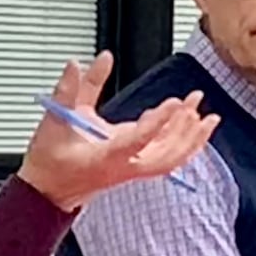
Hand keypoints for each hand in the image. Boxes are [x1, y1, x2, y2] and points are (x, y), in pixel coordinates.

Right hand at [16, 51, 219, 211]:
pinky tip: (191, 125)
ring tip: (206, 115)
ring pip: (172, 159)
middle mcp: (125, 166)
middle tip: (196, 103)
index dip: (158, 123)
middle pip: (167, 156)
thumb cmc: (52, 162)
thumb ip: (68, 90)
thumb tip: (78, 65)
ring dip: (191, 138)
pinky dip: (183, 142)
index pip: (138, 141)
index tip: (174, 104)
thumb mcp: (54, 121)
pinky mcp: (136, 165)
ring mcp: (133, 168)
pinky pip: (168, 157)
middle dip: (186, 131)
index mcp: (106, 158)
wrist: (49, 191)